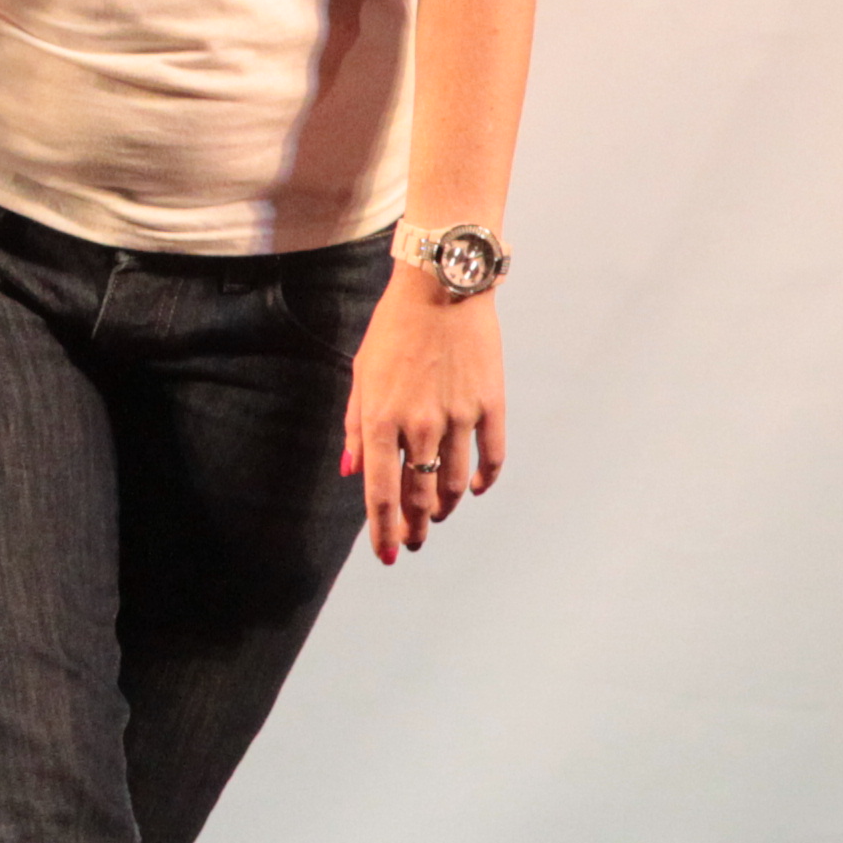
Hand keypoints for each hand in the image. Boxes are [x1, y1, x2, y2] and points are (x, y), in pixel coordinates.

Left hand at [342, 269, 503, 564]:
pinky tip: (474, 490)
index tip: (387, 555)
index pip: (381, 493)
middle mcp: (420, 425)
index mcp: (381, 419)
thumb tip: (351, 472)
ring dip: (445, 507)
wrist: (441, 288)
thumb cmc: (393, 330)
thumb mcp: (361, 374)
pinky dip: (483, 481)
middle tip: (413, 541)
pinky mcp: (491, 405)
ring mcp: (459, 417)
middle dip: (414, 526)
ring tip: (437, 515)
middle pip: (419, 495)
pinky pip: (491, 458)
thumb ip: (356, 428)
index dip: (383, 531)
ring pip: (455, 484)